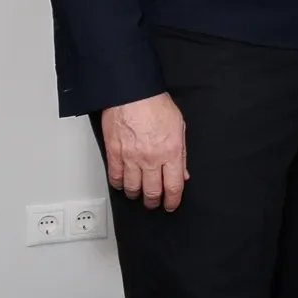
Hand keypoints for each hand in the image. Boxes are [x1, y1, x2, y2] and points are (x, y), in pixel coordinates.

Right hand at [101, 93, 187, 210]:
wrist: (132, 92)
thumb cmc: (155, 104)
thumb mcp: (179, 126)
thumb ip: (182, 153)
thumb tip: (183, 173)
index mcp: (171, 152)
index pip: (173, 186)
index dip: (173, 200)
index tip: (171, 205)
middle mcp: (151, 158)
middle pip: (152, 192)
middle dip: (154, 202)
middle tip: (154, 203)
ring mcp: (131, 157)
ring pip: (132, 188)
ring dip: (136, 195)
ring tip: (138, 194)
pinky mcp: (114, 153)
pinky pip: (115, 176)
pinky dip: (119, 184)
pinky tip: (122, 184)